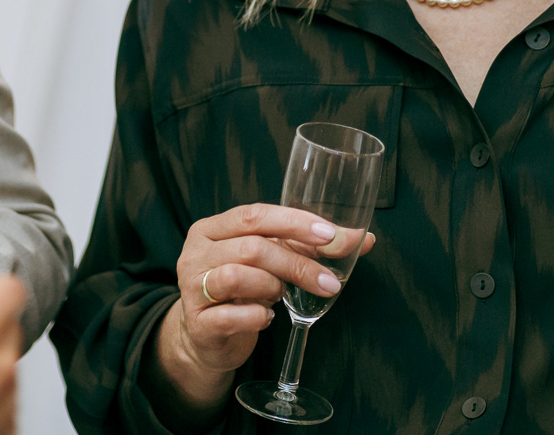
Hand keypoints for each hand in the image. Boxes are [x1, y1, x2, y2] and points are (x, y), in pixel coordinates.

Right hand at [152, 204, 375, 409]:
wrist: (207, 338)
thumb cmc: (242, 291)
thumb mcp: (270, 262)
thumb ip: (309, 248)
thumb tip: (362, 240)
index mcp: (211, 228)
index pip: (254, 215)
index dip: (294, 223)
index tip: (330, 236)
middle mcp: (196, 253)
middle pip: (252, 247)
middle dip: (297, 263)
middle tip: (329, 282)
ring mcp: (192, 287)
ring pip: (237, 277)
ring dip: (272, 286)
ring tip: (282, 295)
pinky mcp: (198, 323)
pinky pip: (231, 316)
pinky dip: (257, 317)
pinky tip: (267, 319)